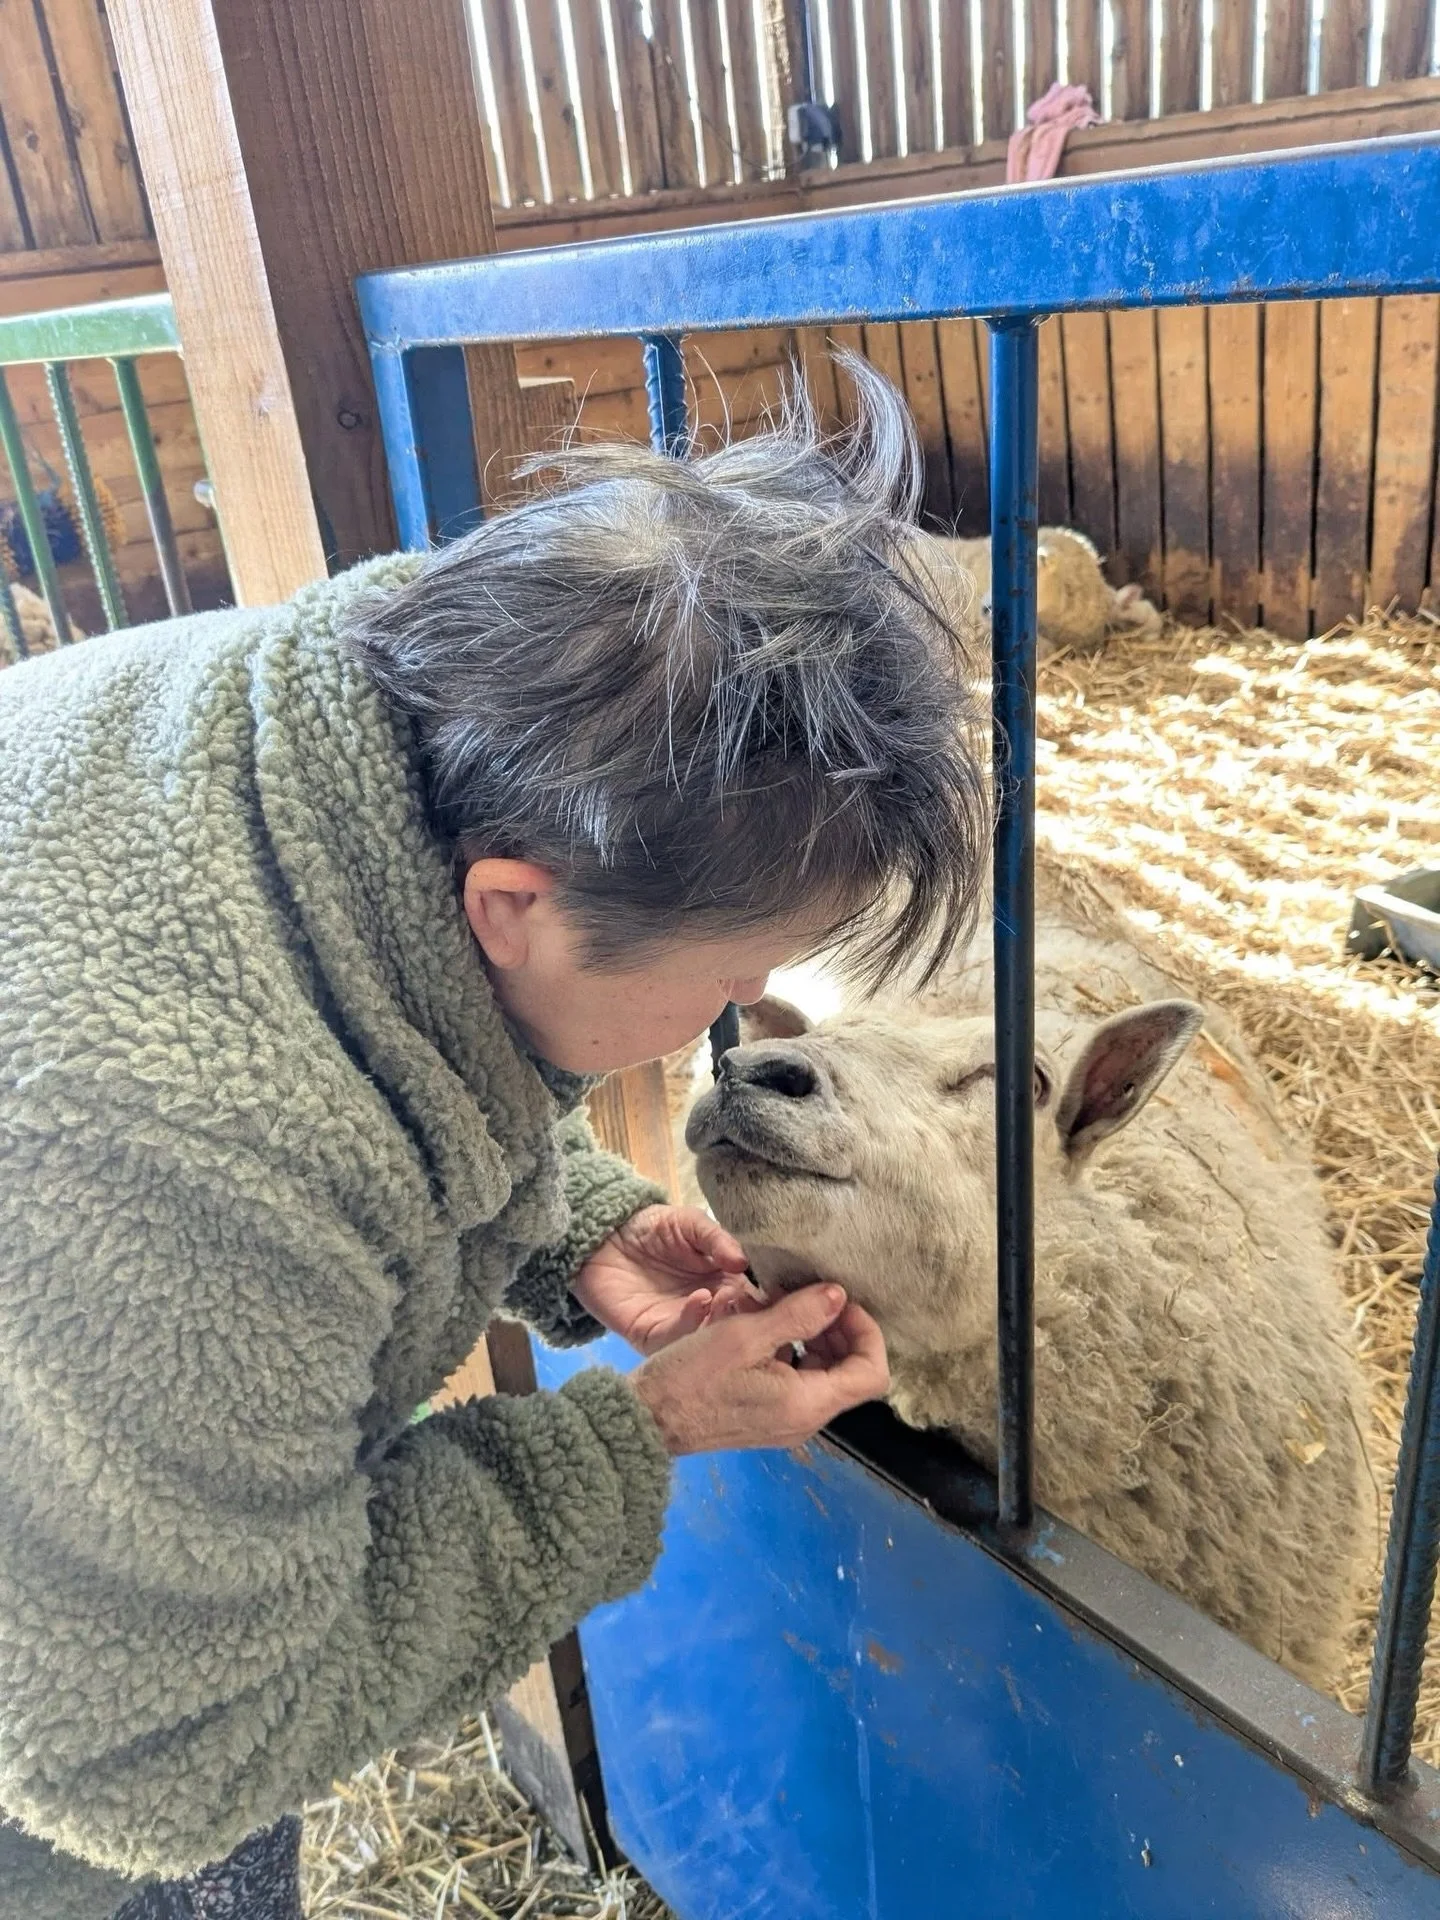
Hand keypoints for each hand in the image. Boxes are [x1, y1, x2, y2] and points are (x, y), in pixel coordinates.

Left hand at [573, 1204, 749, 1355]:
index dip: (761, 1298)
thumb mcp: (690, 1224)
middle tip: (746, 1297)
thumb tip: (743, 1261)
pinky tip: (699, 1300)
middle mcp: (706, 1313)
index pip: (750, 1301)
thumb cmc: (652, 1228)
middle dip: (743, 1315)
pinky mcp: (651, 1337)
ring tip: (723, 1298)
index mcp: (724, 1287)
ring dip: (719, 1322)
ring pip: (707, 1339)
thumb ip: (716, 1240)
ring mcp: (680, 1328)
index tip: (771, 1289)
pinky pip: (674, 1340)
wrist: (604, 1235)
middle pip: (733, 1326)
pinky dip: (690, 1324)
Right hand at [629, 1284, 889, 1455]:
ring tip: (778, 1304)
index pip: (871, 1373)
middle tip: (808, 1295)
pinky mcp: (767, 1417)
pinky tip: (760, 1325)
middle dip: (837, 1329)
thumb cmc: (692, 1377)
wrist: (646, 1419)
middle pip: (849, 1372)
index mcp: (808, 1405)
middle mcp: (805, 1421)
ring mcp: (786, 1422)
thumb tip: (838, 1296)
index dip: (867, 1332)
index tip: (840, 1302)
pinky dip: (789, 1351)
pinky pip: (796, 1381)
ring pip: (821, 1374)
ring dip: (810, 1336)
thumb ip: (798, 1315)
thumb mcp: (745, 1335)